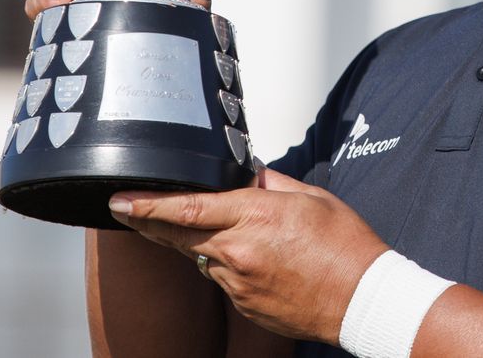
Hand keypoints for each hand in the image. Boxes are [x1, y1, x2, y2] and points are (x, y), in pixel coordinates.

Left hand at [108, 169, 389, 343]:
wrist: (362, 299)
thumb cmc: (345, 246)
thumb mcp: (311, 197)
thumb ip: (270, 183)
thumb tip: (246, 176)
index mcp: (253, 216)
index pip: (185, 207)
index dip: (146, 205)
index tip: (119, 200)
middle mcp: (237, 251)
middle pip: (179, 234)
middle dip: (149, 221)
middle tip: (126, 210)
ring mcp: (238, 284)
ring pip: (203, 257)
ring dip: (204, 242)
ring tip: (240, 234)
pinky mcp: (244, 306)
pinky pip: (224, 279)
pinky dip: (229, 265)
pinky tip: (259, 261)